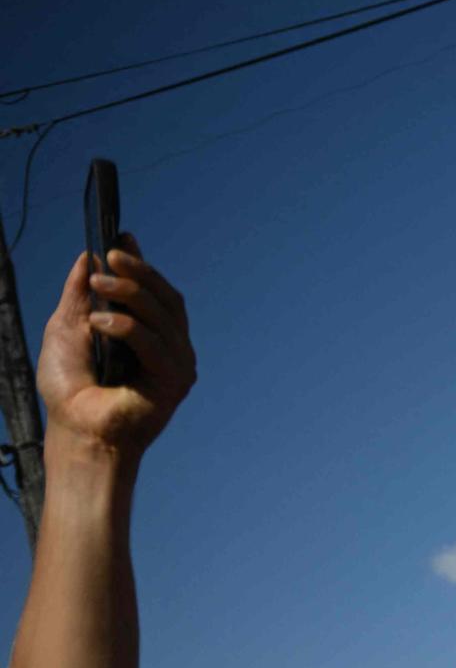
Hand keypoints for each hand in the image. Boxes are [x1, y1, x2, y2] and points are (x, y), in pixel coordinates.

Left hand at [39, 240, 195, 456]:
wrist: (76, 431)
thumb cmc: (71, 390)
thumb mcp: (66, 328)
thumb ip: (79, 296)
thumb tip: (88, 257)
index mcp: (149, 336)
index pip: (155, 292)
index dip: (141, 264)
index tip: (121, 236)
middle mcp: (170, 348)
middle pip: (166, 298)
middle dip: (139, 272)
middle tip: (110, 257)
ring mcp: (177, 365)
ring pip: (163, 315)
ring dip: (131, 294)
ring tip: (98, 285)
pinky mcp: (175, 381)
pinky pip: (156, 343)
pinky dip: (128, 328)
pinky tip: (100, 324)